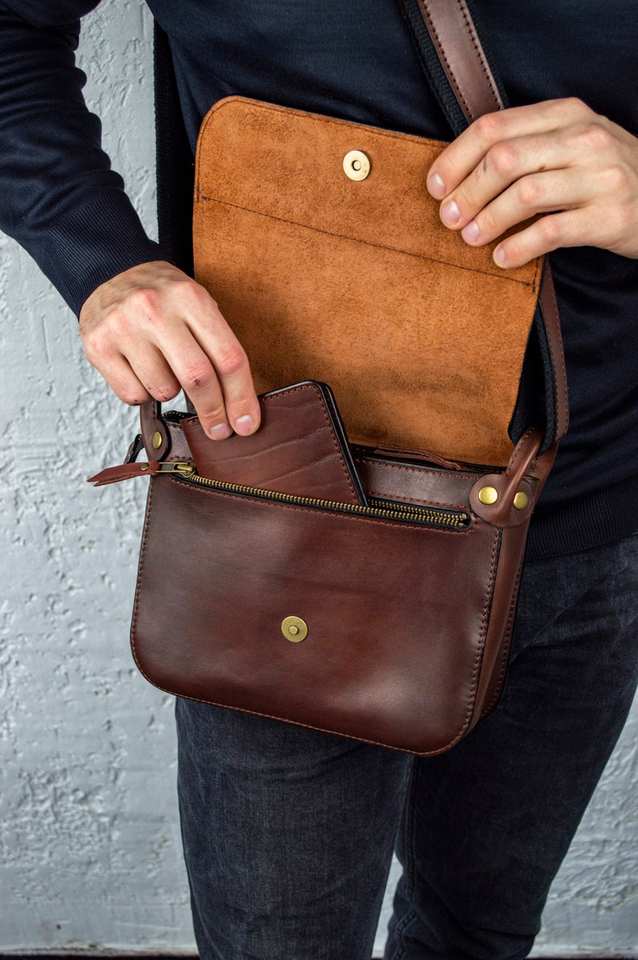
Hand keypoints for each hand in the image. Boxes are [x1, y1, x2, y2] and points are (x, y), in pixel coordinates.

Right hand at [79, 260, 260, 438]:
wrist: (109, 271)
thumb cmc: (162, 297)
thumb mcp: (196, 305)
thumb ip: (216, 346)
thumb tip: (238, 406)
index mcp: (190, 298)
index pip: (228, 357)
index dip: (241, 397)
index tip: (246, 424)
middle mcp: (156, 310)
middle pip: (198, 378)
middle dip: (213, 411)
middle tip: (219, 430)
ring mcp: (124, 328)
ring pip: (163, 391)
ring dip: (171, 393)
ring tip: (164, 369)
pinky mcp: (99, 347)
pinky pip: (133, 395)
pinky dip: (143, 393)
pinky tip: (140, 370)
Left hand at [426, 97, 637, 267]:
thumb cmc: (602, 176)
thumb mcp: (569, 145)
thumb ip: (525, 148)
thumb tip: (458, 175)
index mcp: (565, 115)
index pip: (495, 128)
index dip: (456, 158)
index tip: (435, 187)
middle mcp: (584, 139)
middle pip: (504, 160)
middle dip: (467, 192)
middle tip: (448, 218)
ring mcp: (600, 177)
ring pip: (525, 194)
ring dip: (488, 220)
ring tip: (470, 238)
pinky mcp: (610, 217)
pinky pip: (552, 232)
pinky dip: (518, 248)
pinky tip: (502, 258)